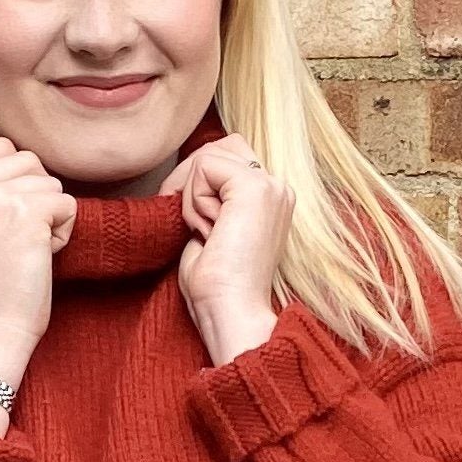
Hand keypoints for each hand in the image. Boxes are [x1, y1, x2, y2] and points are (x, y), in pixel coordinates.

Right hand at [0, 133, 74, 384]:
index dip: (16, 184)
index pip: (2, 148)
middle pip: (29, 161)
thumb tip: (7, 155)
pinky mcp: (25, 212)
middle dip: (35, 198)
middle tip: (17, 240)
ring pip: (51, 183)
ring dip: (49, 217)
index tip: (4, 225)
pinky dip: (63, 234)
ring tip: (25, 250)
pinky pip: (67, 205)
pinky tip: (39, 257)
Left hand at [159, 133, 293, 366]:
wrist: (230, 314)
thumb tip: (183, 179)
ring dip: (193, 195)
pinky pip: (204, 167)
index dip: (197, 182)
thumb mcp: (209, 232)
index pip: (227, 157)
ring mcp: (271, 186)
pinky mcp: (256, 188)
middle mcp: (278, 188)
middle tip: (193, 227)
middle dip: (192, 179)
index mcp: (271, 200)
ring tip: (207, 234)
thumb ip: (207, 201)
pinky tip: (208, 232)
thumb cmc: (216, 290)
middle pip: (220, 147)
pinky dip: (194, 200)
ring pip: (209, 156)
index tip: (191, 224)